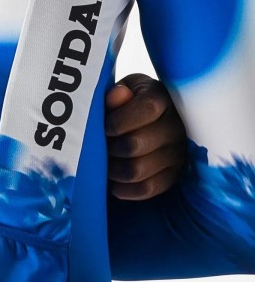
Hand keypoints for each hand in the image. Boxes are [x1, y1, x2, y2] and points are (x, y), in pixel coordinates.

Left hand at [106, 73, 186, 200]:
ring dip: (113, 170)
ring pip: (136, 170)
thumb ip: (118, 94)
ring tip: (108, 163)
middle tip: (103, 148)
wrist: (148, 125)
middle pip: (135, 144)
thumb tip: (116, 96)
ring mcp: (178, 154)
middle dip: (110, 148)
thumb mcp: (124, 92)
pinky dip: (123, 188)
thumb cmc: (130, 105)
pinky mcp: (173, 176)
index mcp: (165, 98)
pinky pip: (145, 189)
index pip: (147, 108)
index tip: (107, 127)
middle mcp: (178, 126)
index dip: (118, 121)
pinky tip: (115, 180)